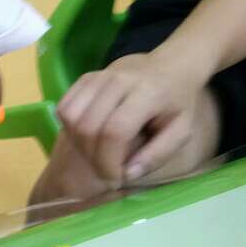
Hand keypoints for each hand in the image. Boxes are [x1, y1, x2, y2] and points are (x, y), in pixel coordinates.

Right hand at [57, 52, 202, 184]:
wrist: (170, 67)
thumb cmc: (177, 104)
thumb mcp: (181, 132)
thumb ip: (158, 155)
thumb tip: (128, 174)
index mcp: (147, 94)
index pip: (114, 132)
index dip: (109, 162)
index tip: (117, 179)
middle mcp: (118, 81)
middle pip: (88, 126)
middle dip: (93, 158)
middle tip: (107, 171)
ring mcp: (98, 76)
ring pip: (70, 117)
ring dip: (79, 144)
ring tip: (98, 154)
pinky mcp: (86, 78)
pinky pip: (64, 107)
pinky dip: (70, 128)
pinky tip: (89, 136)